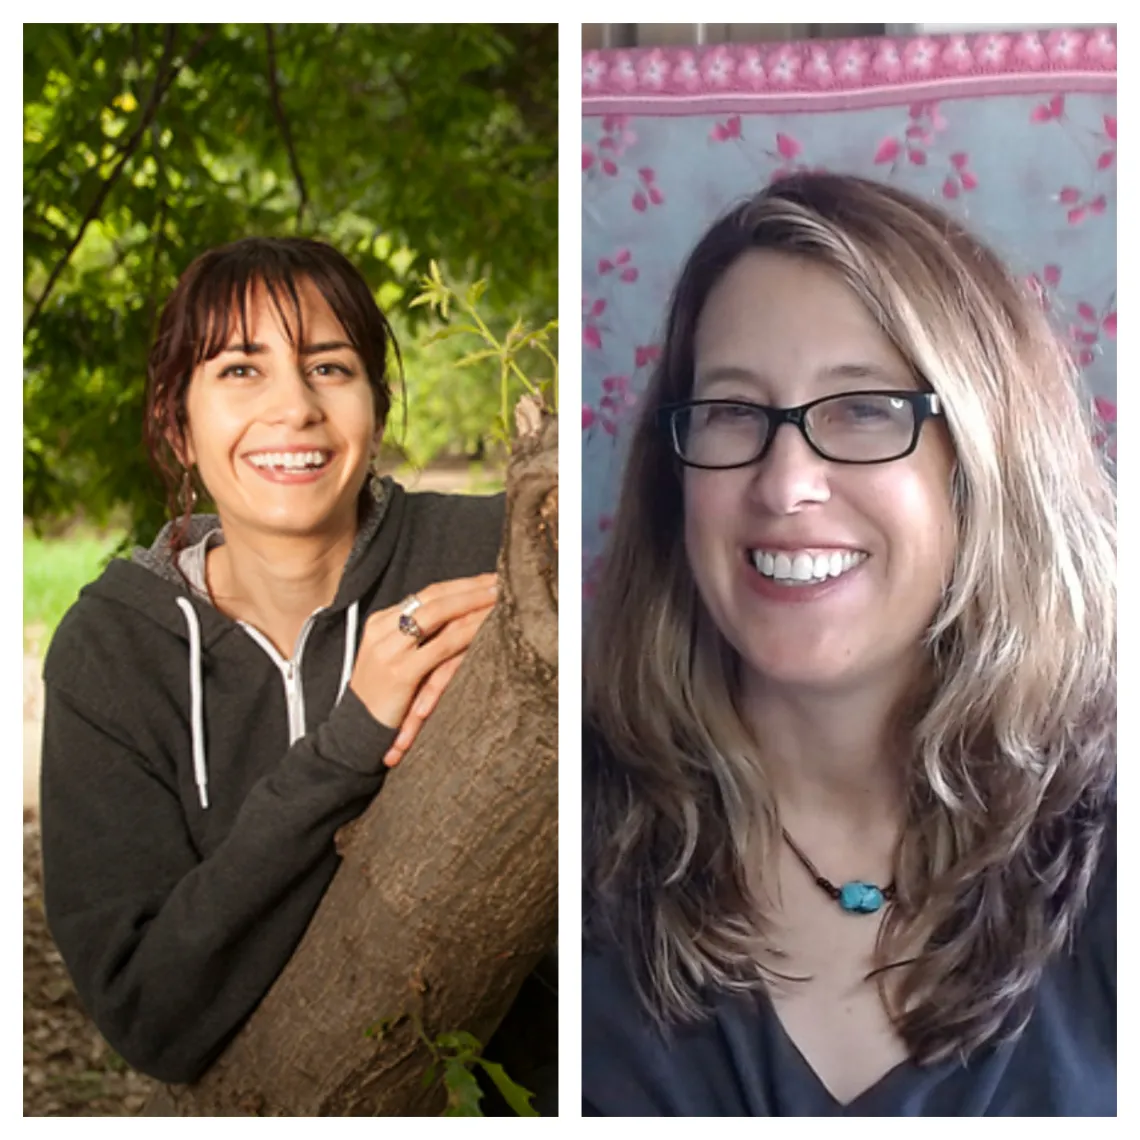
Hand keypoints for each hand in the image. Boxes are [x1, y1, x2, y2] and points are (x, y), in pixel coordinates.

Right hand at [348, 574, 496, 751]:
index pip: (426, 594)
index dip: (459, 585)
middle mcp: (383, 629)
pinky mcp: (401, 671)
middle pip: (433, 597)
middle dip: (469, 586)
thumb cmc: (382, 696)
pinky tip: (485, 626)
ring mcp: (390, 649)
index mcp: (381, 621)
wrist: (353, 730)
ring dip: (472, 602)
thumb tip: (454, 618)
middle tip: (498, 580)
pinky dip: (467, 632)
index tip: (486, 580)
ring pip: (438, 614)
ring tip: (498, 597)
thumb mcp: (393, 657)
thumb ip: (415, 637)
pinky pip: (441, 646)